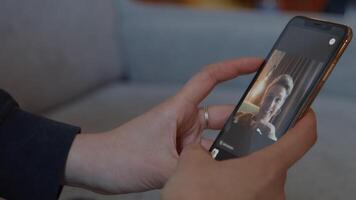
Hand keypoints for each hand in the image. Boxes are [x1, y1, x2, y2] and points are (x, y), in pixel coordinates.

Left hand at [64, 58, 261, 193]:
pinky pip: (204, 154)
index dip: (234, 67)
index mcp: (178, 110)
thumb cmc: (119, 156)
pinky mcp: (177, 153)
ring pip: (214, 137)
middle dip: (243, 119)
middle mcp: (183, 120)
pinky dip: (214, 161)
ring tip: (249, 157)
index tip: (257, 64)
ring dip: (228, 146)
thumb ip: (192, 170)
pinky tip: (226, 171)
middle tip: (269, 129)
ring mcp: (181, 138)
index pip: (209, 78)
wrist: (96, 168)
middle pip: (220, 114)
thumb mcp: (161, 165)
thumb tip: (218, 176)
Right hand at [161, 110, 316, 199]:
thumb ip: (199, 148)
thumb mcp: (191, 162)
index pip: (303, 136)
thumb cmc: (197, 199)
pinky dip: (241, 187)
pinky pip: (256, 193)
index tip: (302, 111)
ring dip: (245, 170)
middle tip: (237, 145)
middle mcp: (274, 189)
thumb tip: (198, 149)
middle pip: (276, 158)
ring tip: (221, 169)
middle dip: (255, 150)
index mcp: (266, 168)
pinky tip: (220, 187)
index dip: (305, 119)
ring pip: (263, 178)